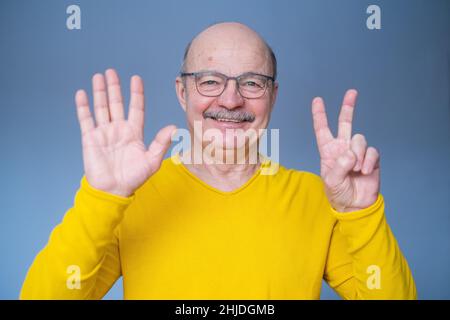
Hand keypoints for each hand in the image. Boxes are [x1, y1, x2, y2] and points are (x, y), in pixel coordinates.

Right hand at [75, 69, 175, 196]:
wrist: (113, 190)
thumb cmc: (134, 177)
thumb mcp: (152, 160)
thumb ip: (161, 143)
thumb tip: (174, 127)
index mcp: (134, 133)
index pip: (136, 108)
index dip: (136, 93)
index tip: (136, 78)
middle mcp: (119, 129)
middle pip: (116, 103)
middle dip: (114, 88)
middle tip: (111, 71)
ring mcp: (104, 133)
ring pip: (101, 107)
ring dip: (100, 92)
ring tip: (98, 76)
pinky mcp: (90, 138)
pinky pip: (86, 119)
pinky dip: (83, 106)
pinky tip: (82, 93)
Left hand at [311, 89, 379, 211]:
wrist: (355, 205)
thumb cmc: (338, 193)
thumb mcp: (332, 181)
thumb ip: (339, 167)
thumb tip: (350, 154)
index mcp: (328, 151)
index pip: (322, 129)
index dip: (319, 115)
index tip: (317, 100)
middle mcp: (343, 148)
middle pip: (345, 123)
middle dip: (348, 107)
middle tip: (352, 92)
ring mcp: (357, 152)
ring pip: (359, 139)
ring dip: (358, 154)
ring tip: (356, 169)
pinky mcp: (371, 158)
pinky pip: (371, 151)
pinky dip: (368, 161)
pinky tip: (365, 171)